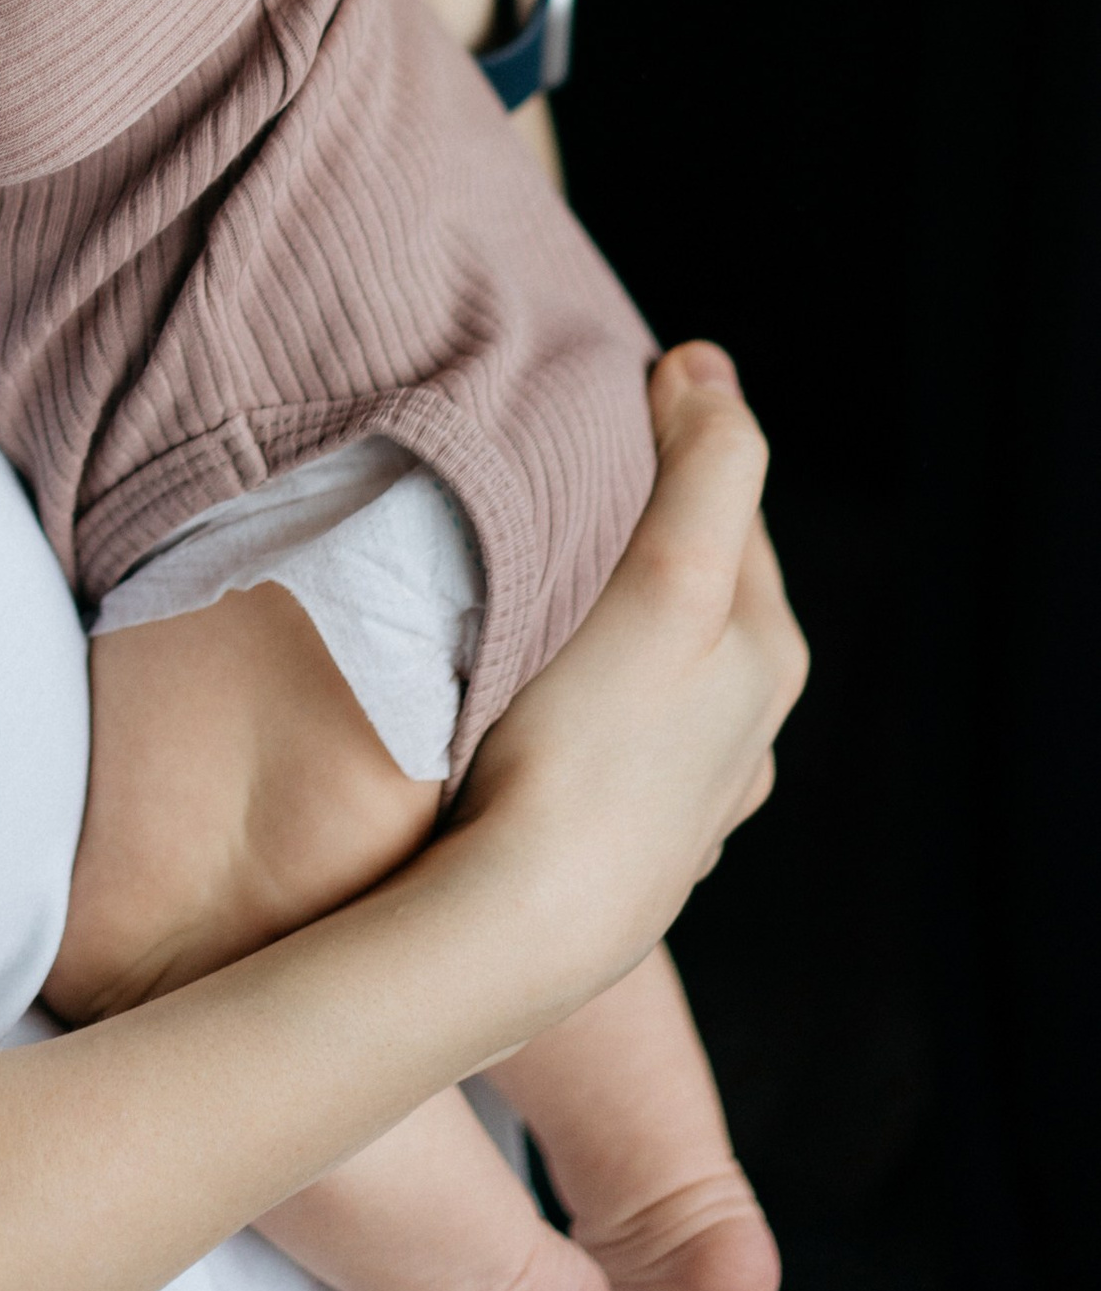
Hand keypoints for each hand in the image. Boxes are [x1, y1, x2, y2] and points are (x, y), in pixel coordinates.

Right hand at [453, 347, 807, 1002]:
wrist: (523, 925)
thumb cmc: (591, 747)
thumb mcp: (672, 579)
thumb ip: (707, 468)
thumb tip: (710, 366)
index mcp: (767, 654)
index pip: (731, 505)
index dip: (673, 440)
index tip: (601, 397)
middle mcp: (748, 732)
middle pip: (699, 587)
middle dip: (642, 527)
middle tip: (556, 475)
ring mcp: (689, 800)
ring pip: (657, 667)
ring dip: (611, 617)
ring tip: (533, 579)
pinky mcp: (624, 848)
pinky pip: (613, 739)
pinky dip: (586, 695)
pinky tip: (534, 696)